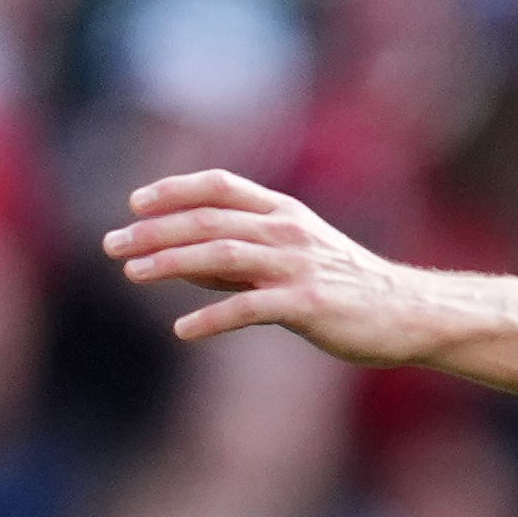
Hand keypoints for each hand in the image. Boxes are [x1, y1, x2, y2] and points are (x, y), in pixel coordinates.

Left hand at [104, 171, 438, 362]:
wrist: (406, 312)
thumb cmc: (342, 287)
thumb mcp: (290, 258)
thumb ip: (236, 257)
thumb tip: (176, 260)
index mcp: (283, 212)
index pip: (220, 185)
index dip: (175, 189)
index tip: (134, 202)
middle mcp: (287, 230)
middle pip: (209, 219)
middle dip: (155, 230)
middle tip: (112, 244)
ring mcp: (297, 266)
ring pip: (222, 254)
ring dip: (171, 263)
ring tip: (133, 275)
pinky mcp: (308, 304)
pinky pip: (249, 308)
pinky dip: (212, 317)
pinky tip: (182, 330)